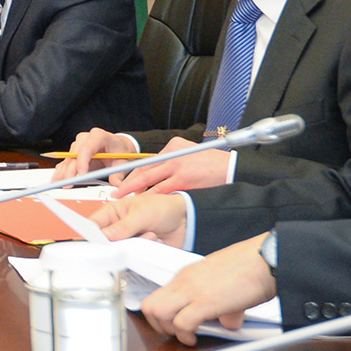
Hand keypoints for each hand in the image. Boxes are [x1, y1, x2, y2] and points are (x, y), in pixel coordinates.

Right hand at [53, 127, 137, 179]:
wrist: (118, 146)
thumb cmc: (120, 151)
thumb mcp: (122, 162)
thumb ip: (118, 174)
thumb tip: (116, 184)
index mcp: (98, 136)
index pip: (86, 148)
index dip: (82, 162)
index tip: (81, 175)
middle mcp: (85, 138)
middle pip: (74, 154)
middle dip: (70, 170)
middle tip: (67, 183)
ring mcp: (78, 144)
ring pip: (67, 158)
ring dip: (62, 171)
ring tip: (58, 183)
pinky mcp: (74, 152)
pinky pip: (66, 161)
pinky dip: (62, 171)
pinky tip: (58, 179)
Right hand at [86, 192, 190, 245]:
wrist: (186, 219)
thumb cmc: (163, 207)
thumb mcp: (141, 213)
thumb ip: (123, 226)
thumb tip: (106, 236)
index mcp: (113, 213)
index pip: (93, 225)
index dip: (91, 234)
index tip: (96, 241)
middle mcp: (118, 228)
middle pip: (106, 242)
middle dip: (118, 242)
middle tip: (127, 239)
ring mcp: (128, 240)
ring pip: (121, 251)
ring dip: (136, 245)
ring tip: (149, 234)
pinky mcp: (139, 250)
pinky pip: (135, 257)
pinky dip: (145, 250)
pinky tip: (155, 239)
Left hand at [111, 139, 234, 195]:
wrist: (233, 168)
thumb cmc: (213, 164)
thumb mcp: (190, 154)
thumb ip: (172, 162)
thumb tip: (155, 175)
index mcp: (173, 145)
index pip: (147, 161)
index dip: (133, 173)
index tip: (123, 181)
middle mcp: (172, 153)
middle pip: (143, 170)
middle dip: (128, 183)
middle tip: (116, 193)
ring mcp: (177, 166)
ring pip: (149, 181)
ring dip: (135, 192)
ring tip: (125, 201)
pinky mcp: (183, 179)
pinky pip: (161, 191)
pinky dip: (150, 198)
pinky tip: (143, 205)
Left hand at [140, 234, 276, 344]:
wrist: (267, 258)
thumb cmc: (251, 266)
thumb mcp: (227, 283)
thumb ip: (222, 304)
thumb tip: (228, 322)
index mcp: (187, 275)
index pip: (158, 296)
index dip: (161, 315)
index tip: (172, 324)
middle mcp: (184, 281)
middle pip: (150, 306)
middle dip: (157, 325)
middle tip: (174, 332)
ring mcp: (192, 290)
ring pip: (158, 313)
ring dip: (168, 330)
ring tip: (184, 335)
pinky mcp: (205, 302)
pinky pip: (181, 323)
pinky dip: (184, 336)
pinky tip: (194, 339)